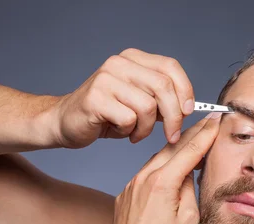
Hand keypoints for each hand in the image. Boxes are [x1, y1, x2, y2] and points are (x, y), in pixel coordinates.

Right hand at [53, 48, 194, 148]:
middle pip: (163, 86)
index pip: (170, 67)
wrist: (65, 122)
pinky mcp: (96, 98)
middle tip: (172, 135)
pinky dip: (129, 132)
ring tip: (136, 132)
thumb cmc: (105, 115)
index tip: (188, 111)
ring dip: (147, 128)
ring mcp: (106, 79)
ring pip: (148, 106)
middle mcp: (119, 63)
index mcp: (132, 59)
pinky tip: (120, 131)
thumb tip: (188, 106)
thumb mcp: (137, 102)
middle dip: (173, 116)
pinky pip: (129, 119)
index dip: (185, 90)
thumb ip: (160, 99)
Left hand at [103, 112, 221, 223]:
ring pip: (156, 160)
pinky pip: (144, 175)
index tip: (215, 121)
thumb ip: (189, 190)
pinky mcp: (124, 195)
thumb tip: (187, 175)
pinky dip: (158, 169)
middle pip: (171, 148)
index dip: (205, 133)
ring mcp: (130, 186)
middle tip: (206, 123)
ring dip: (174, 151)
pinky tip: (168, 172)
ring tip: (190, 145)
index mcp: (162, 183)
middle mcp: (143, 179)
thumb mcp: (189, 219)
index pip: (189, 150)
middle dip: (190, 135)